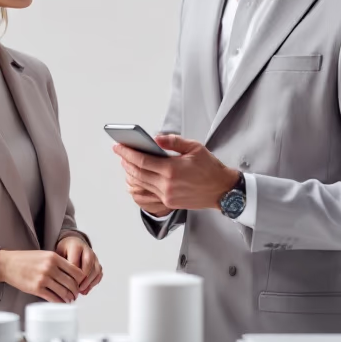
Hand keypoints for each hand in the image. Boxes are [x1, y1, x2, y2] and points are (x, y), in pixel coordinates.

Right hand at [0, 249, 86, 302]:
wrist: (8, 264)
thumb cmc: (25, 259)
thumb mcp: (44, 255)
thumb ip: (58, 262)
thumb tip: (72, 274)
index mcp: (54, 257)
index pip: (75, 270)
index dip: (81, 280)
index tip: (80, 284)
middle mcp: (50, 267)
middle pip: (71, 283)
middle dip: (76, 291)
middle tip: (76, 294)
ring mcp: (43, 278)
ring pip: (63, 292)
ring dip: (69, 298)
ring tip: (69, 299)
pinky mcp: (36, 288)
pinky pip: (53, 298)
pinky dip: (59, 302)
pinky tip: (61, 302)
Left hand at [56, 236, 102, 294]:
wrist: (72, 244)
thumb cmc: (64, 251)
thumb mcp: (58, 254)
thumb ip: (61, 264)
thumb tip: (64, 280)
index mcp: (76, 246)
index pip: (75, 262)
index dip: (72, 274)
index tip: (67, 283)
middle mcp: (87, 250)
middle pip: (88, 265)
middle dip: (83, 279)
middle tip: (76, 289)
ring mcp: (94, 257)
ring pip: (96, 270)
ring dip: (89, 282)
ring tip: (81, 291)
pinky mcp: (98, 263)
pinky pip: (99, 274)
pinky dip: (93, 283)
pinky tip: (86, 289)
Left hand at [112, 134, 238, 210]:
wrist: (222, 190)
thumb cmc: (210, 168)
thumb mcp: (194, 147)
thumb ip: (173, 141)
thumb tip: (155, 138)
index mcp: (172, 169)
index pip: (142, 161)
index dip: (127, 153)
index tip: (118, 146)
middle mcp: (167, 185)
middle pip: (137, 173)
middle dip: (126, 161)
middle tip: (120, 152)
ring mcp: (167, 196)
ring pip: (141, 184)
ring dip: (131, 173)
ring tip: (126, 163)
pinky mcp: (169, 203)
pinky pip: (148, 194)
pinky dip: (139, 185)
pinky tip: (136, 178)